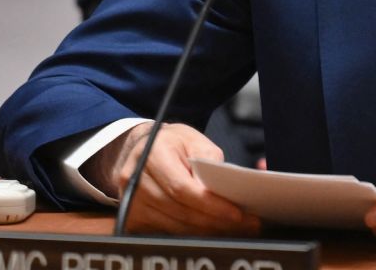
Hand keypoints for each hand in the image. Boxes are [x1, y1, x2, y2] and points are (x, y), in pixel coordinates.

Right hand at [87, 121, 261, 235]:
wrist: (146, 148)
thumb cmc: (174, 144)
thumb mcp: (196, 141)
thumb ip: (209, 163)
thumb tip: (222, 191)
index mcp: (152, 153)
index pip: (182, 187)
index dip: (210, 204)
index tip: (236, 213)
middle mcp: (135, 178)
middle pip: (179, 210)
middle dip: (215, 221)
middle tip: (245, 225)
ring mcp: (131, 200)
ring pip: (174, 225)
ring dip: (206, 231)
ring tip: (233, 228)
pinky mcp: (133, 216)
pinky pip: (166, 231)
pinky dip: (190, 233)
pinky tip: (211, 230)